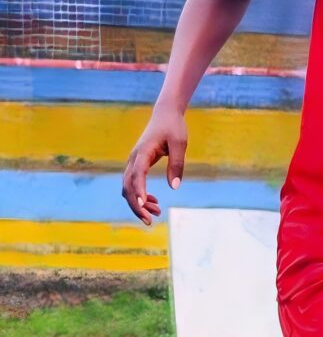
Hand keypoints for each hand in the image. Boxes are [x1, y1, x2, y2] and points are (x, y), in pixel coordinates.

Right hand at [121, 105, 187, 224]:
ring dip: (139, 202)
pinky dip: (141, 195)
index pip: (137, 175)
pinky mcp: (138, 164)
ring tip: (157, 214)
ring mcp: (134, 162)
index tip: (142, 206)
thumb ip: (177, 164)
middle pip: (128, 186)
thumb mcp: (180, 144)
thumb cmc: (174, 128)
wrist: (166, 115)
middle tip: (149, 221)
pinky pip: (134, 183)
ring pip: (129, 187)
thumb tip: (175, 187)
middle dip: (136, 205)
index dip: (138, 191)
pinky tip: (154, 202)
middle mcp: (134, 159)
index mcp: (143, 153)